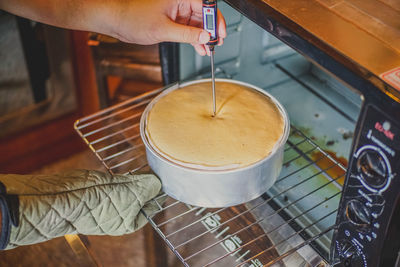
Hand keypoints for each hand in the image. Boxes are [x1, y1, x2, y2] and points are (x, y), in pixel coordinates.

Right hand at [0, 170, 160, 248]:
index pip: (152, 207)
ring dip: (138, 178)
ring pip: (131, 187)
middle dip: (149, 184)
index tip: (166, 180)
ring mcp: (110, 201)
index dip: (160, 193)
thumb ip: (149, 187)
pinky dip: (126, 175)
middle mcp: (121, 214)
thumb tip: (158, 182)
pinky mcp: (101, 189)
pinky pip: (119, 181)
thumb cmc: (100, 200)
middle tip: (158, 170)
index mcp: (130, 223)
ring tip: (147, 168)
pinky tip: (131, 168)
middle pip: (142, 196)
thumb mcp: (132, 193)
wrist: (65, 196)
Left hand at [111, 0, 226, 55]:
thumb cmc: (133, 18)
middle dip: (211, 30)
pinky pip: (188, 30)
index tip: (219, 32)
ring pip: (196, 24)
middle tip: (216, 42)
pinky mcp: (172, 21)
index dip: (215, 19)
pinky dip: (194, 39)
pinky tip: (199, 47)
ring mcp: (176, 12)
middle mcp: (179, 2)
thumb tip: (204, 37)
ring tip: (209, 48)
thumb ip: (187, 35)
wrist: (117, 22)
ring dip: (203, 37)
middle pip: (203, 15)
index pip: (205, 5)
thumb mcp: (164, 29)